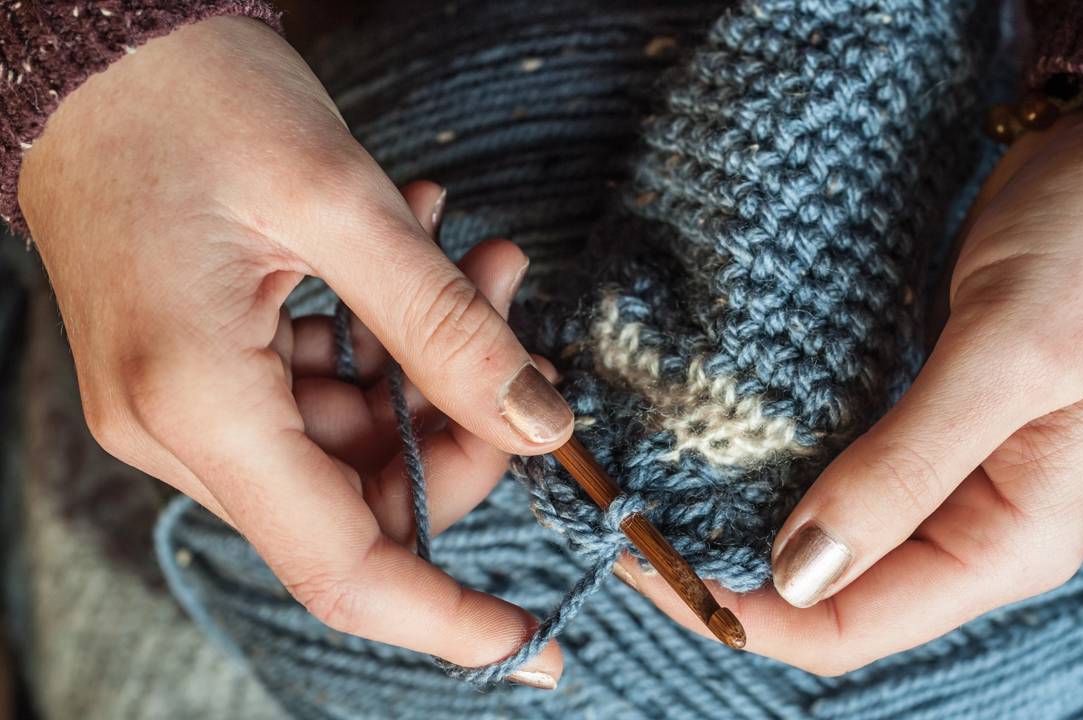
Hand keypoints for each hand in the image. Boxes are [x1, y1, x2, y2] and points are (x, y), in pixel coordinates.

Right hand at [19, 17, 572, 684]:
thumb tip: (540, 423)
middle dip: (462, 423)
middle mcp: (180, 428)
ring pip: (355, 442)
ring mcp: (187, 403)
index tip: (539, 645)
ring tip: (471, 255)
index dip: (448, 618)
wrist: (90, 48)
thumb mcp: (340, 201)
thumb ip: (448, 327)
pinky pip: (322, 394)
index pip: (341, 569)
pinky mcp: (204, 370)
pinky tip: (414, 253)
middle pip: (365, 500)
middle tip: (513, 311)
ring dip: (431, 362)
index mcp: (198, 403)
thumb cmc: (186, 98)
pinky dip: (384, 341)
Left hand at [615, 87, 1082, 674]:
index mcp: (1012, 539)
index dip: (742, 611)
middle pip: (827, 590)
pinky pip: (833, 469)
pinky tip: (710, 435)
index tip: (644, 556)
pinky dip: (769, 462)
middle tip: (625, 514)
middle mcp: (974, 525)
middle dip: (724, 570)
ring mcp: (946, 474)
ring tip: (648, 482)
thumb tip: (798, 571)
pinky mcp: (922, 419)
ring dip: (737, 517)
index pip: (853, 625)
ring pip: (822, 533)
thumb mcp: (1009, 354)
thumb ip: (907, 468)